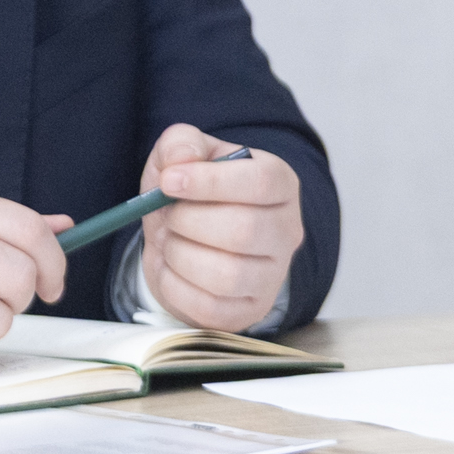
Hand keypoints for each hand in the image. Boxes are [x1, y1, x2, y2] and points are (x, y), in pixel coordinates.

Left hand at [137, 124, 302, 332]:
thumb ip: (181, 144)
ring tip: (171, 240)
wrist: (181, 238)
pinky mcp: (250, 309)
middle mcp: (287, 231)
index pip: (261, 183)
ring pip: (226, 274)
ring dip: (179, 253)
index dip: (209, 181)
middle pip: (242, 230)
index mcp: (279, 184)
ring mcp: (273, 276)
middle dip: (186, 220)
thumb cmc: (188, 194)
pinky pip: (208, 306)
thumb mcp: (180, 156)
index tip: (169, 181)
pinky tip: (173, 267)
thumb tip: (181, 160)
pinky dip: (174, 284)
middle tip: (167, 215)